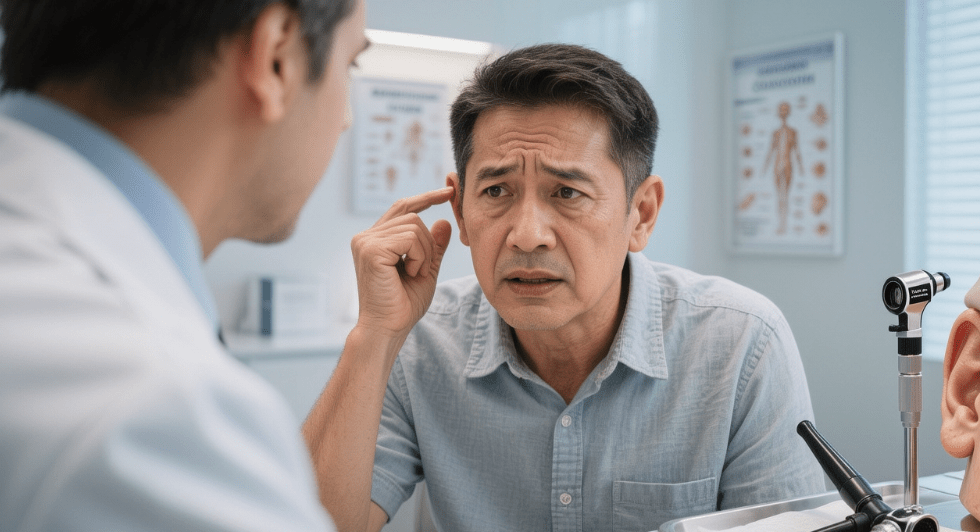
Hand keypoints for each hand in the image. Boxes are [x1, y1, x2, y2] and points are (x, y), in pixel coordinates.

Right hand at [350, 187, 453, 336]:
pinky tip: (410, 273)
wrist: (388, 329)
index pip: (402, 207)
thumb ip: (434, 247)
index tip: (449, 191)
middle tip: (423, 270)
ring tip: (415, 274)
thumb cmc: (403, 305)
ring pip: (415, 226)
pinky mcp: (371, 249)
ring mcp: (365, 241)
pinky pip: (411, 238)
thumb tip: (444, 221)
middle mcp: (365, 236)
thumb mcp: (426, 270)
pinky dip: (420, 257)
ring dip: (425, 253)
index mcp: (374, 240)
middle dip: (429, 243)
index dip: (426, 198)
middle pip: (413, 216)